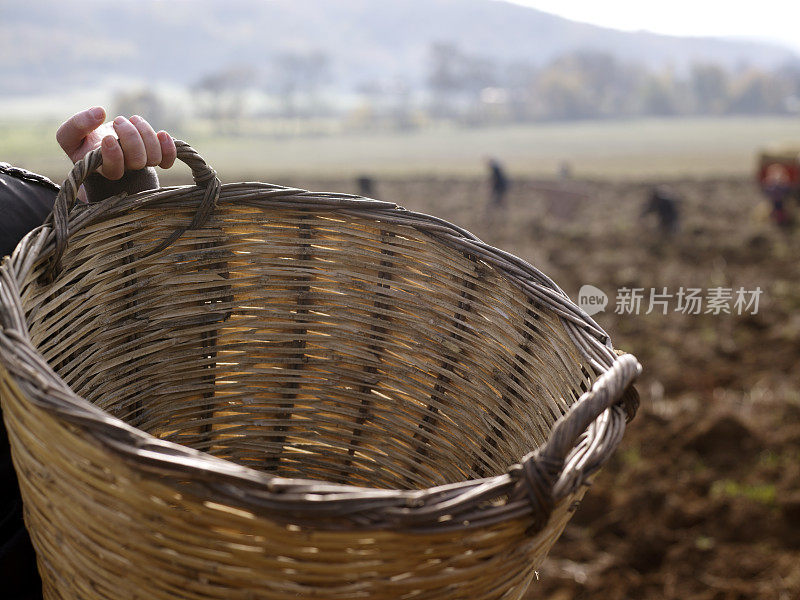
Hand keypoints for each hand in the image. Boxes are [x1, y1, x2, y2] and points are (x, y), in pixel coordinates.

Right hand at [56, 107, 176, 180]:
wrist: (100, 148)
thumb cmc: (83, 142)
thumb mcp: (69, 136)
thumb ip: (76, 125)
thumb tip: (99, 112)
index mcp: (101, 168)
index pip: (113, 170)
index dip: (114, 155)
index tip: (108, 137)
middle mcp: (124, 169)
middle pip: (137, 161)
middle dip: (131, 137)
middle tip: (119, 121)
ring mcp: (140, 164)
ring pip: (153, 157)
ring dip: (146, 134)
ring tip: (133, 120)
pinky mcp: (155, 158)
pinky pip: (167, 160)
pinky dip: (169, 148)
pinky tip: (163, 134)